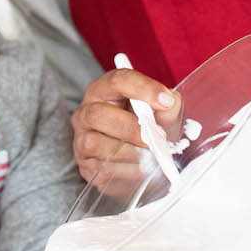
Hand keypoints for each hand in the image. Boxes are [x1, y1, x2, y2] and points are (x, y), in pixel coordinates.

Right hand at [71, 69, 180, 191]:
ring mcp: (81, 139)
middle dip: (130, 127)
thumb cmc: (147, 130)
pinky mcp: (85, 164)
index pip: (118, 80)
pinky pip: (101, 167)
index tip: (166, 101)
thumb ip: (167, 106)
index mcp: (104, 91)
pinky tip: (141, 169)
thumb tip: (169, 105)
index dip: (142, 88)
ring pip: (95, 143)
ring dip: (128, 152)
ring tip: (150, 157)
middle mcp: (86, 112)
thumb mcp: (160, 114)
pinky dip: (126, 170)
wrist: (138, 163)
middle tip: (155, 138)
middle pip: (98, 113)